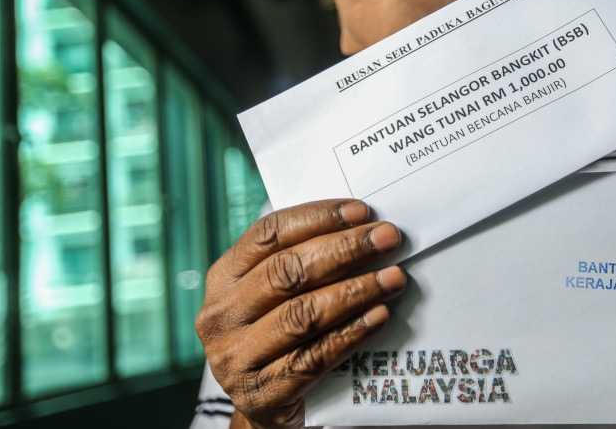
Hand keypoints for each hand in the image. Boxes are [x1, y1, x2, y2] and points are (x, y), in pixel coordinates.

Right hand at [196, 199, 405, 428]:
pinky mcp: (262, 393)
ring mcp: (236, 357)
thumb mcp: (271, 293)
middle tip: (387, 239)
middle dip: (344, 250)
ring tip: (393, 277)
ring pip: (302, 314)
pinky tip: (379, 315)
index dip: (317, 218)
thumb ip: (301, 259)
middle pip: (288, 272)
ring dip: (355, 291)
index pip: (269, 234)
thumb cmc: (276, 332)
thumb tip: (362, 226)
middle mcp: (222, 315)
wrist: (262, 404)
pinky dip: (351, 333)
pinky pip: (314, 357)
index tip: (361, 211)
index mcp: (223, 277)